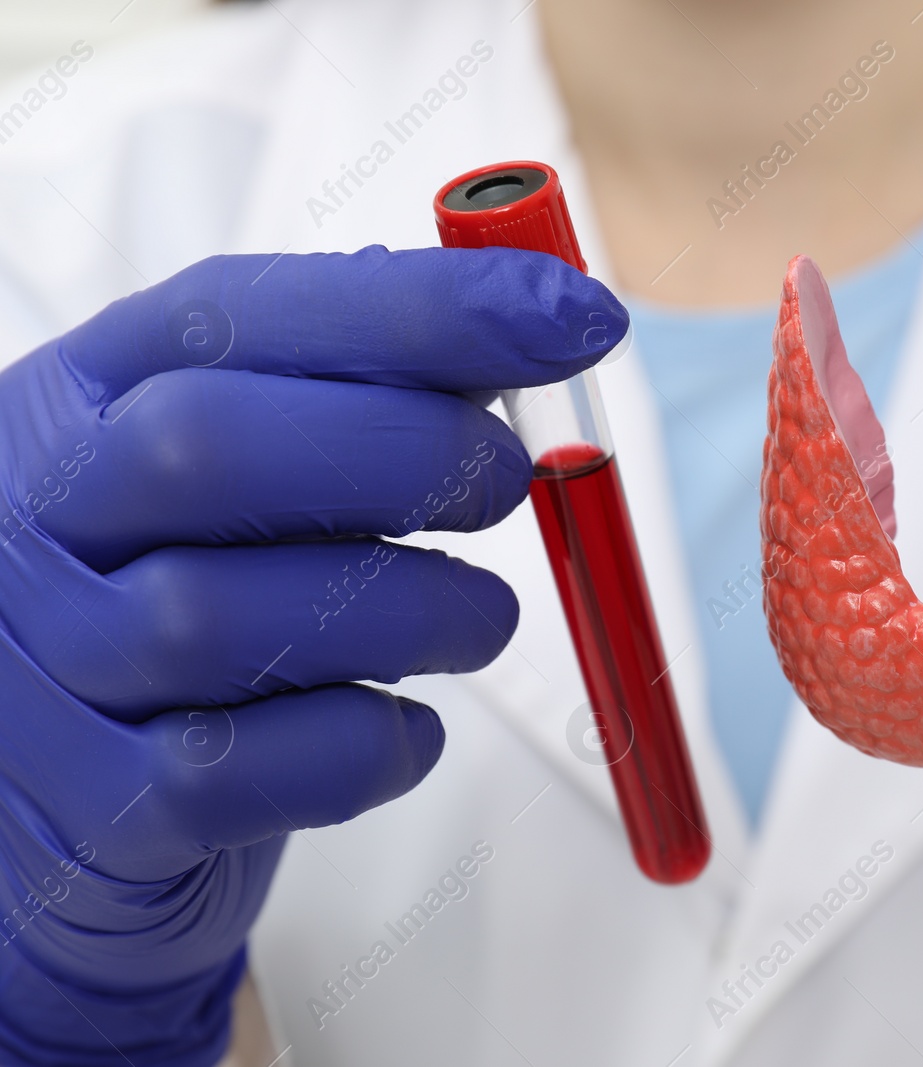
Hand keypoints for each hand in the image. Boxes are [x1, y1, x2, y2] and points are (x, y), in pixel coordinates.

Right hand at [0, 247, 624, 1064]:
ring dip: (414, 611)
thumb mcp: (240, 460)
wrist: (56, 798)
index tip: (574, 312)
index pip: (238, 315)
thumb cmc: (186, 587)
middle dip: (403, 453)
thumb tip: (540, 312)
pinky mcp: (101, 810)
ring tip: (479, 618)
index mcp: (85, 395)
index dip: (421, 308)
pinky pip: (245, 774)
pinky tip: (406, 726)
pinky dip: (368, 744)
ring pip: (222, 618)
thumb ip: (369, 386)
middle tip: (506, 482)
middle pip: (201, 450)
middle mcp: (41, 517)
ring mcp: (52, 669)